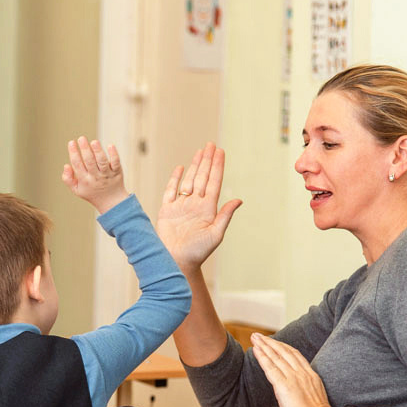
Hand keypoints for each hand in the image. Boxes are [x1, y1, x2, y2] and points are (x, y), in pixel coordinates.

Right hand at [63, 136, 128, 213]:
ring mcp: (107, 175)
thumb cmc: (92, 193)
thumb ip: (68, 179)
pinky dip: (114, 154)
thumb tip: (66, 165)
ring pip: (102, 162)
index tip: (71, 142)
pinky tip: (110, 145)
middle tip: (81, 138)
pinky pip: (116, 163)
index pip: (77, 164)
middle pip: (89, 161)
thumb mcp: (77, 190)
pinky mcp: (117, 172)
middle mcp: (96, 177)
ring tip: (94, 142)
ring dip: (98, 151)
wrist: (112, 202)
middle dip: (85, 149)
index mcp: (84, 180)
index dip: (73, 153)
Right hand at [156, 142, 241, 271]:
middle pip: (202, 177)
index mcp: (208, 209)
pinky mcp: (167, 210)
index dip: (217, 166)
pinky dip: (174, 179)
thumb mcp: (215, 234)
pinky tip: (180, 168)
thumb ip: (225, 216)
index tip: (220, 152)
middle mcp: (195, 204)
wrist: (176, 261)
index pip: (214, 182)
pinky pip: (170, 190)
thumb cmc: (197, 252)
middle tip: (211, 145)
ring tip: (200, 151)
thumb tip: (238, 200)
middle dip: (207, 161)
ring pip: (188, 180)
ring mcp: (181, 206)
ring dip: (194, 166)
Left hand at [249, 333, 334, 406]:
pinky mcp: (283, 385)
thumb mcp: (315, 398)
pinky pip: (270, 367)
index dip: (283, 347)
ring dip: (264, 345)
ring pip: (276, 357)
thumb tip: (296, 393)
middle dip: (271, 342)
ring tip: (255, 338)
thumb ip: (306, 391)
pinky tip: (255, 350)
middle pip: (284, 352)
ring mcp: (293, 378)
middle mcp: (302, 373)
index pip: (295, 355)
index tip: (274, 342)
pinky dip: (262, 357)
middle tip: (259, 336)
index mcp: (311, 376)